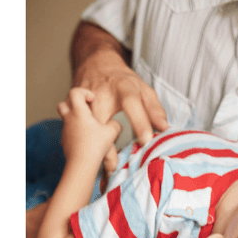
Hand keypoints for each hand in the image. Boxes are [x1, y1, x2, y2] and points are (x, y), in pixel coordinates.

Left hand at [57, 88, 121, 167]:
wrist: (81, 163)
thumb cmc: (95, 145)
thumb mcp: (111, 133)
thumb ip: (115, 125)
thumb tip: (116, 125)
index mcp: (79, 112)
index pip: (75, 93)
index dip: (84, 92)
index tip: (92, 99)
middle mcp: (69, 119)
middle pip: (63, 104)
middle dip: (73, 103)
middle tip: (85, 109)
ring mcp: (65, 130)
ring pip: (66, 118)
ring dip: (75, 118)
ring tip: (89, 126)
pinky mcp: (65, 141)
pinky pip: (69, 132)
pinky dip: (75, 132)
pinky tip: (86, 139)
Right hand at [70, 38, 167, 171]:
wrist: (96, 65)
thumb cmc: (123, 81)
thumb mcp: (144, 88)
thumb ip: (154, 108)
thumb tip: (164, 128)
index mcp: (123, 87)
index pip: (131, 102)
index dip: (139, 122)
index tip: (146, 141)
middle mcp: (101, 93)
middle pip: (101, 120)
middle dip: (106, 145)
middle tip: (116, 168)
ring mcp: (83, 100)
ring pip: (84, 128)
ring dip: (91, 150)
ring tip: (103, 172)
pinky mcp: (72, 108)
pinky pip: (74, 130)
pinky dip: (80, 146)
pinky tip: (88, 160)